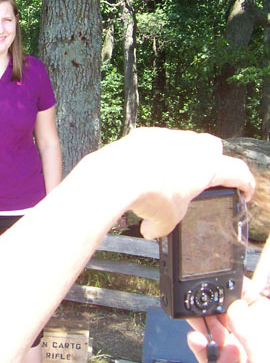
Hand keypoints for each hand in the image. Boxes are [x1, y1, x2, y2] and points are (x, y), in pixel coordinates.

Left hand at [119, 129, 254, 238]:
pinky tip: (143, 168)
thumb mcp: (164, 221)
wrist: (118, 175)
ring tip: (168, 176)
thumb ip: (162, 226)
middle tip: (202, 178)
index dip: (245, 184)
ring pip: (182, 142)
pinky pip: (155, 142)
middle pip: (213, 148)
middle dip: (212, 161)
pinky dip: (153, 154)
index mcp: (208, 167)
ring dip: (180, 156)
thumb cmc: (149, 195)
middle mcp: (192, 146)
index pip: (238, 173)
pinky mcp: (145, 134)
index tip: (244, 192)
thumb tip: (150, 229)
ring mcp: (168, 136)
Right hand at [187, 283, 269, 362]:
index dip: (237, 291)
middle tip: (200, 296)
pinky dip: (197, 344)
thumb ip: (249, 331)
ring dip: (201, 321)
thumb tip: (235, 306)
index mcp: (264, 333)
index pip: (250, 303)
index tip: (222, 279)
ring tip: (192, 314)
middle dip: (213, 304)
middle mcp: (247, 340)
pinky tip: (196, 340)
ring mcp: (231, 353)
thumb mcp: (265, 359)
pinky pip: (202, 350)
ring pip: (211, 328)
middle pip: (226, 313)